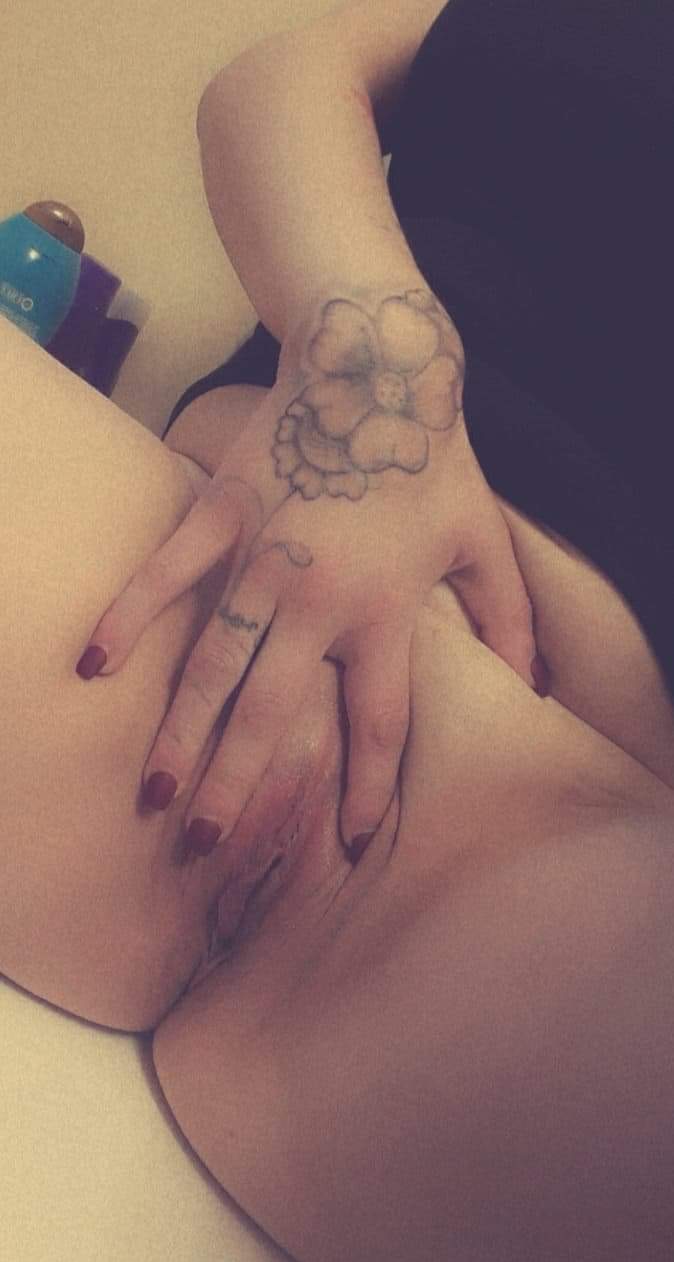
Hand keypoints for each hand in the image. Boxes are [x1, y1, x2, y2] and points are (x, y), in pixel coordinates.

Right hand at [76, 286, 539, 859]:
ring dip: (182, 734)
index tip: (354, 840)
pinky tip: (96, 667)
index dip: (370, 787)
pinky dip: (130, 618)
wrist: (374, 365)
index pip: (378, 721)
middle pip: (272, 714)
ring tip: (156, 793)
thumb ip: (508, 617)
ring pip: (213, 665)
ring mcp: (260, 558)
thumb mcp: (483, 539)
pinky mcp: (220, 514)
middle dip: (241, 787)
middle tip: (208, 846)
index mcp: (384, 610)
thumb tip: (533, 684)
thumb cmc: (432, 457)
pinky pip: (167, 574)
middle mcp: (317, 600)